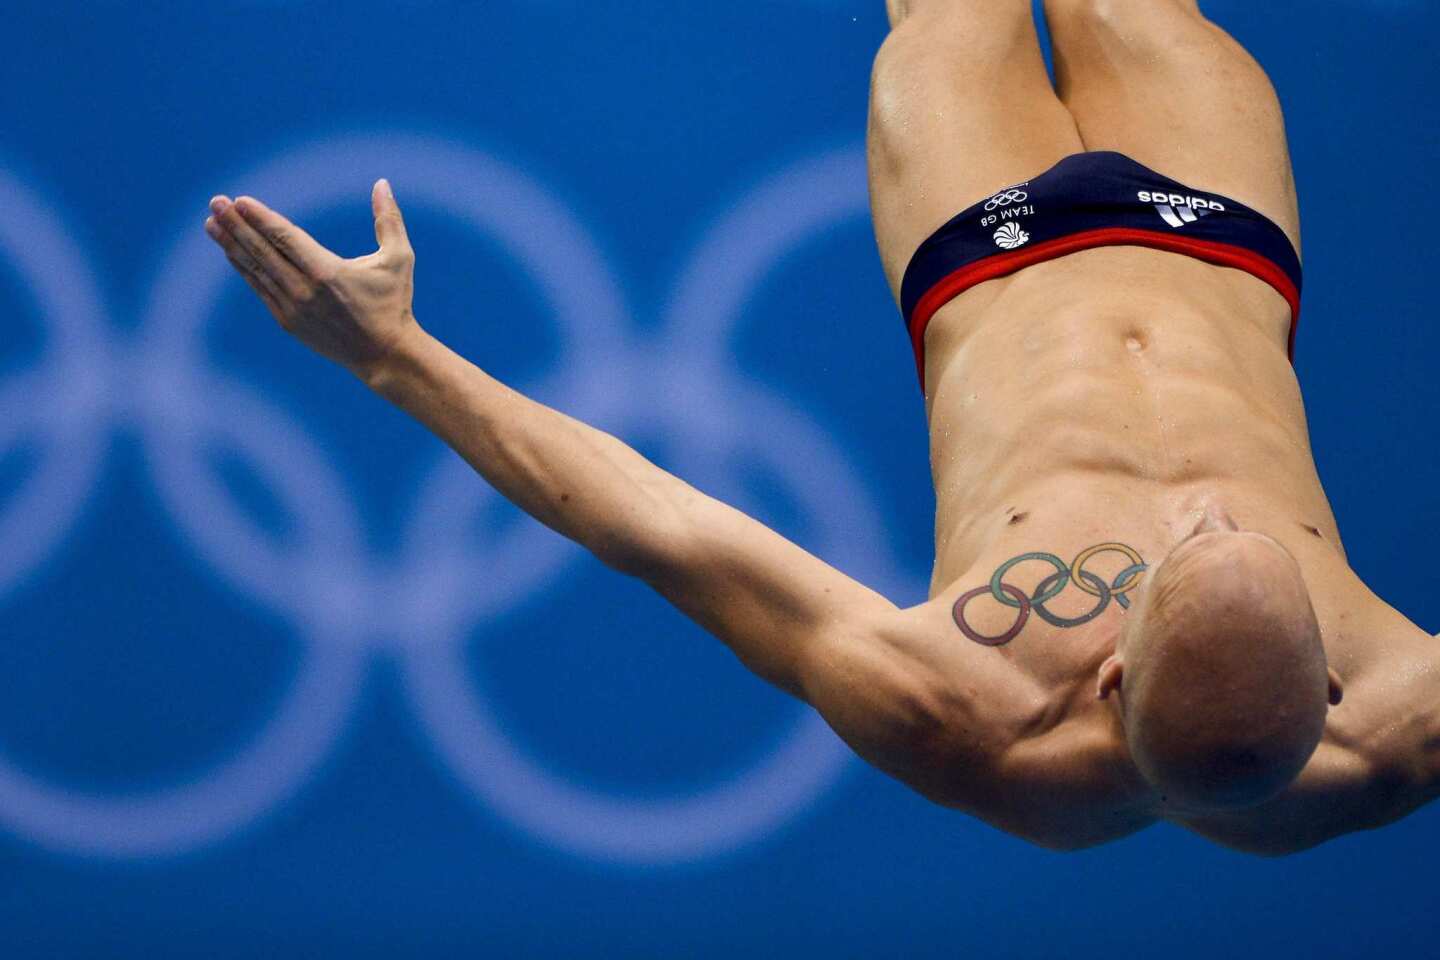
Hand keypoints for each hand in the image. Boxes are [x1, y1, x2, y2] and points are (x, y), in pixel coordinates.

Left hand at [204, 179, 420, 380]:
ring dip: (232, 245)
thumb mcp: (399, 259)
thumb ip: (389, 220)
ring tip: (212, 224)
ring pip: (256, 270)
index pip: (285, 238)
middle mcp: (304, 290)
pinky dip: (244, 269)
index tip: (240, 200)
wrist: (384, 355)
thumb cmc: (393, 303)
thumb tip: (382, 183)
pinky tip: (231, 252)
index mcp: (328, 272)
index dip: (260, 218)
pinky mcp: (288, 321)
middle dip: (236, 225)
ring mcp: (293, 308)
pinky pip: (260, 288)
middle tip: (215, 202)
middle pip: (263, 251)